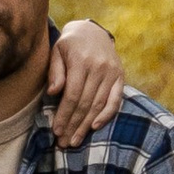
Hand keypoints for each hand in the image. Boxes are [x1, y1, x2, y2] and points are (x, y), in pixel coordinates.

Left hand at [45, 15, 125, 148]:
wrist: (91, 31)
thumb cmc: (69, 44)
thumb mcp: (57, 50)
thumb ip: (55, 71)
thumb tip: (53, 92)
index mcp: (81, 61)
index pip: (72, 95)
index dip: (64, 115)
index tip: (56, 130)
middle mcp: (99, 67)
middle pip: (85, 103)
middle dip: (74, 125)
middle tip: (64, 143)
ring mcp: (112, 72)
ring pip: (99, 105)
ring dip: (86, 126)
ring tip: (75, 140)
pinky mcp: (120, 77)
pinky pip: (115, 100)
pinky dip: (106, 116)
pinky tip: (94, 127)